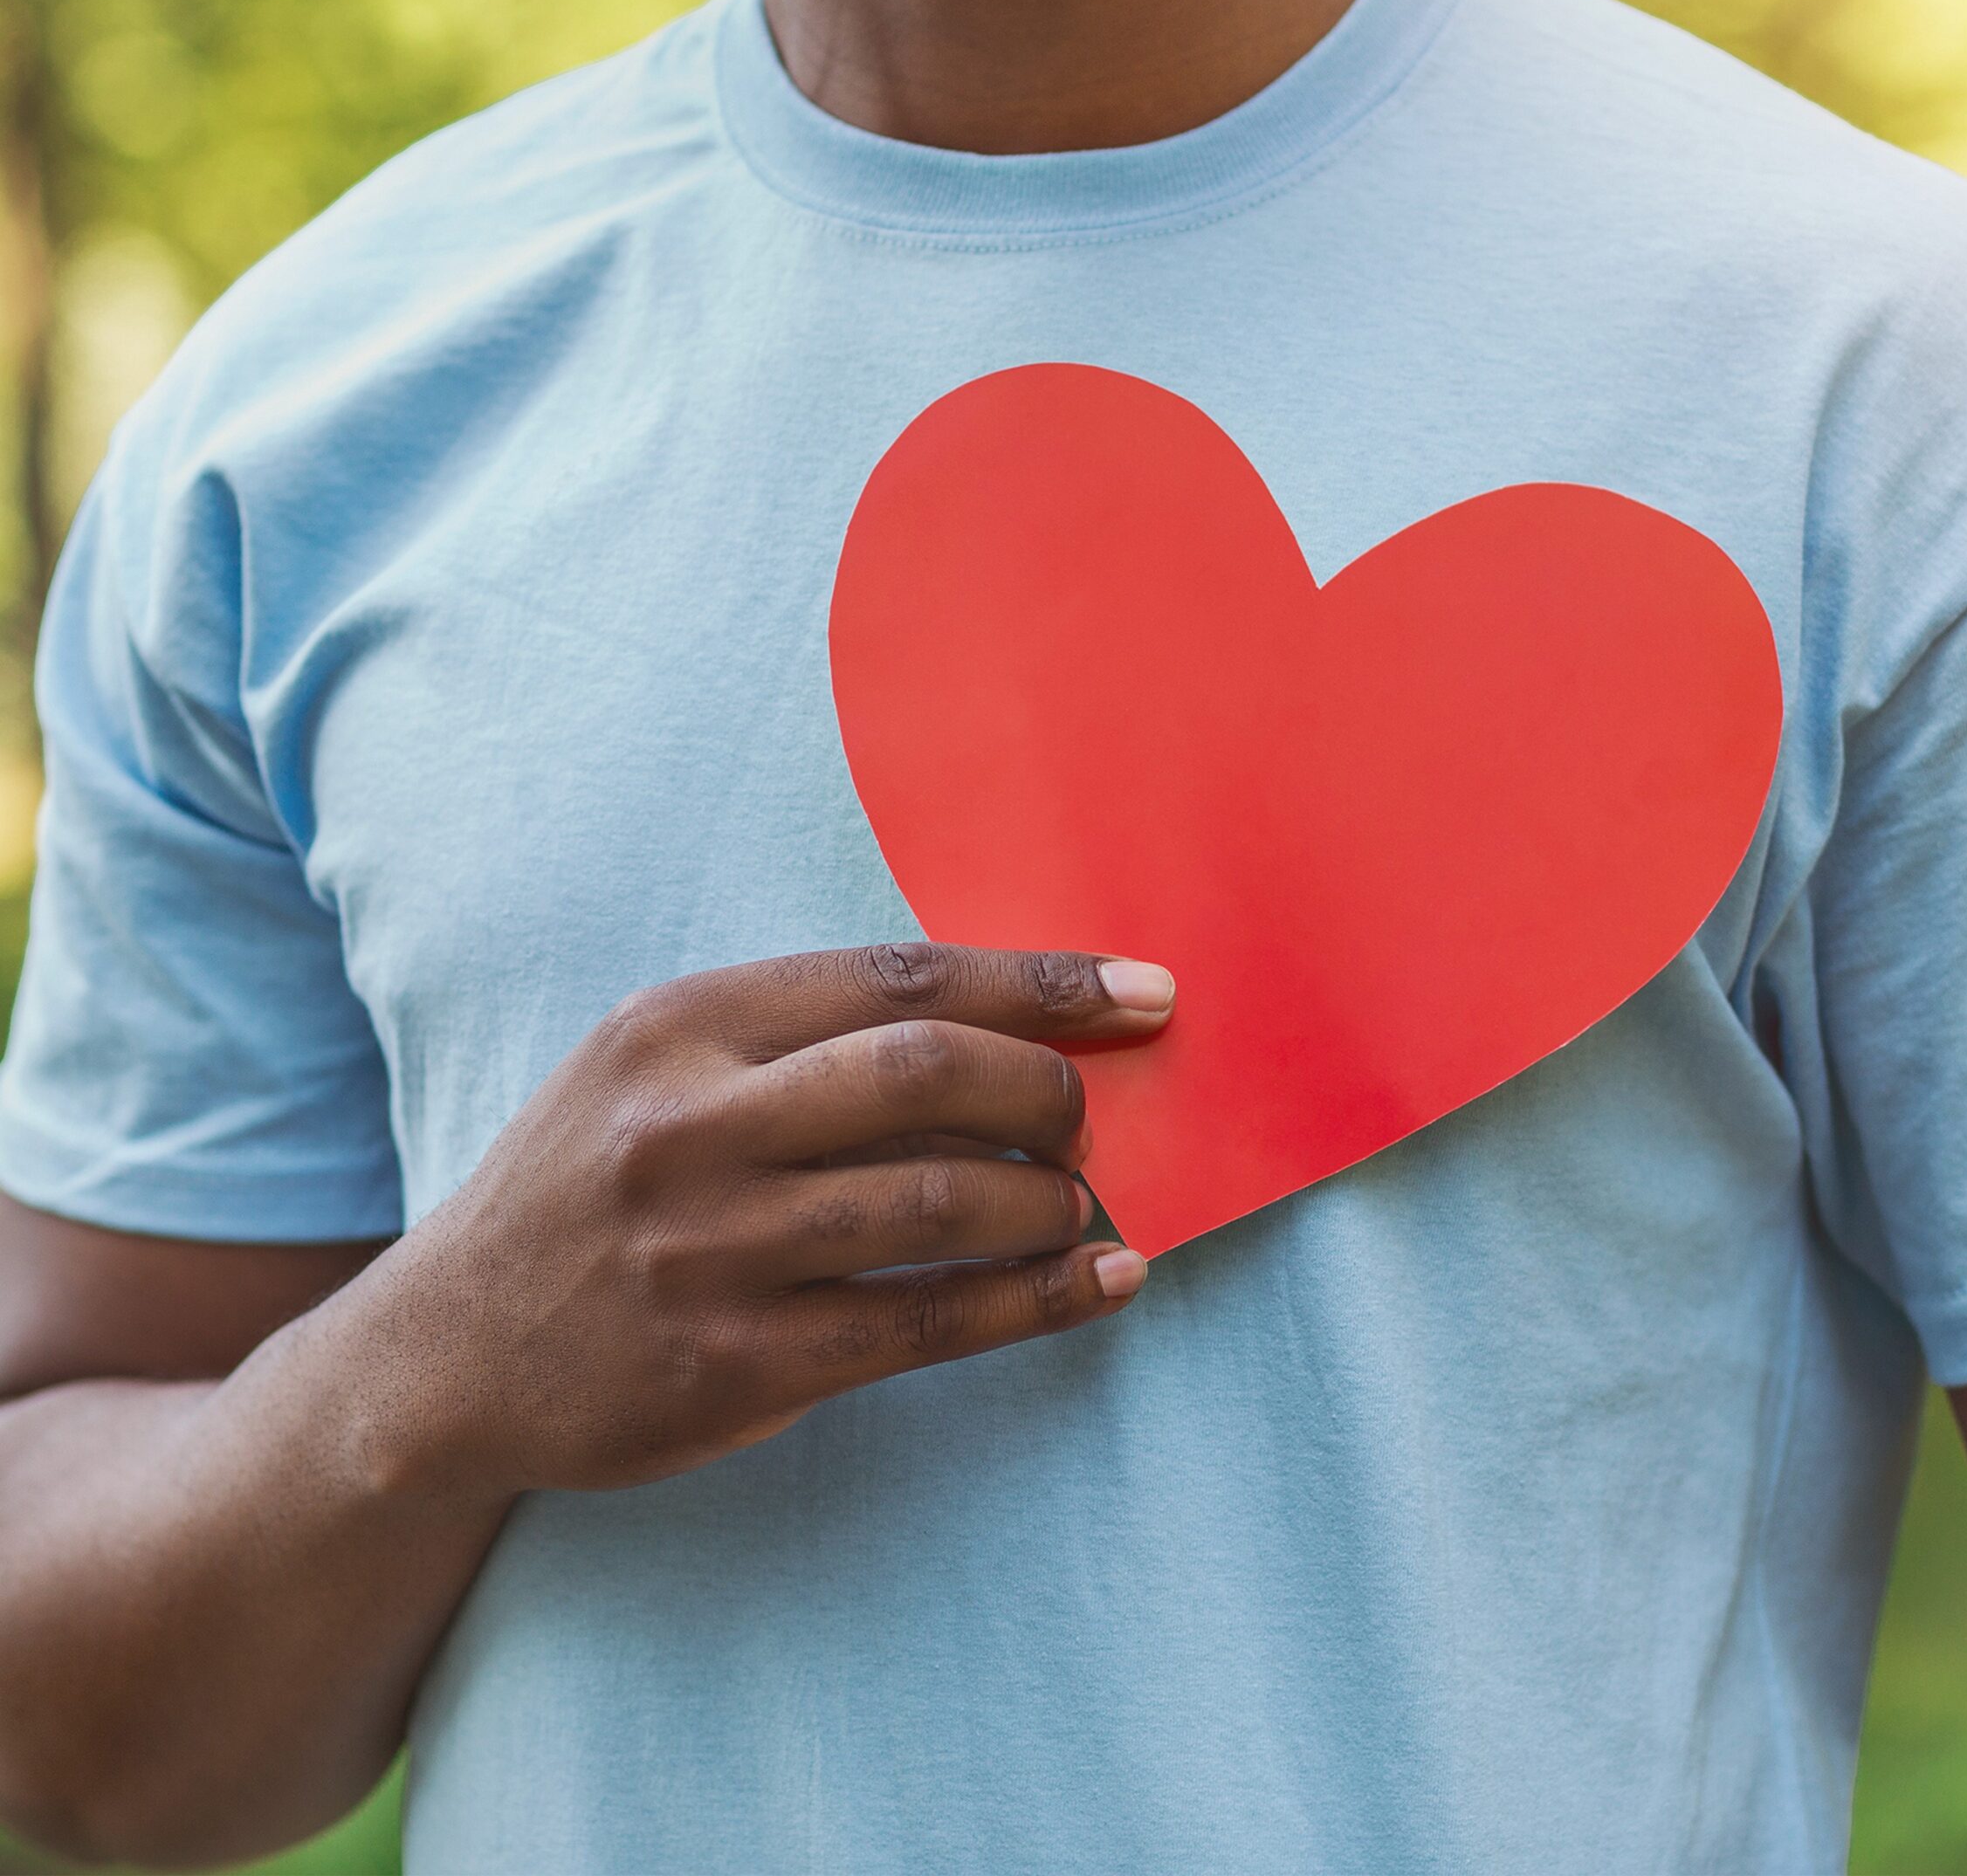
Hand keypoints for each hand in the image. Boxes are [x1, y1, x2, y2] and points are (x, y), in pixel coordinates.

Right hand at [341, 943, 1172, 1498]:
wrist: (444, 1354)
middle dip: (1048, 1088)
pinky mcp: (731, 1367)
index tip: (1143, 994)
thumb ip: (802, 1038)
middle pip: (926, 1073)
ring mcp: (708, 1252)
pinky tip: (1100, 1284)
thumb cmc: (591, 1184)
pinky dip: (1034, 1300)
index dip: (1040, 983)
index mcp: (679, 1024)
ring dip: (1049, 1200)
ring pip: (938, 1201)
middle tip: (1090, 1117)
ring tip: (1083, 1204)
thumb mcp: (656, 1068)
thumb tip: (1011, 1026)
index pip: (898, 976)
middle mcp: (689, 1126)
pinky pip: (924, 1322)